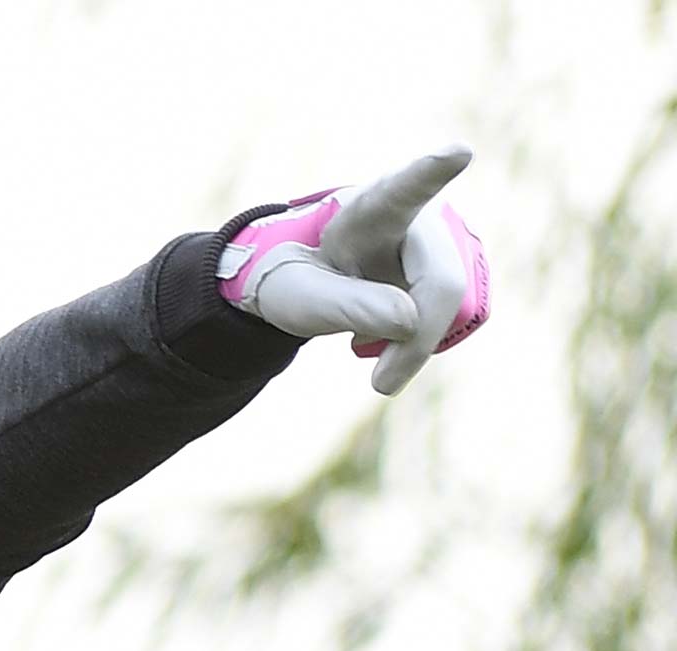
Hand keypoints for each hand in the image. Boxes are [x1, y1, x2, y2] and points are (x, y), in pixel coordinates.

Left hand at [217, 145, 490, 395]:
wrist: (313, 279)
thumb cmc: (302, 279)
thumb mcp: (302, 296)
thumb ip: (347, 305)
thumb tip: (410, 319)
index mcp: (371, 208)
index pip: (403, 190)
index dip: (430, 172)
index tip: (457, 152)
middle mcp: (421, 217)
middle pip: (442, 284)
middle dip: (415, 341)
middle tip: (380, 385)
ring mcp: (447, 243)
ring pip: (455, 309)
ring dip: (417, 345)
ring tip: (373, 349)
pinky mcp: (460, 271)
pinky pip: (455, 320)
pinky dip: (423, 344)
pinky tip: (395, 341)